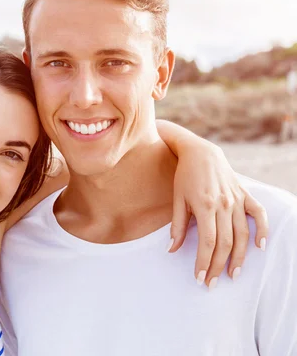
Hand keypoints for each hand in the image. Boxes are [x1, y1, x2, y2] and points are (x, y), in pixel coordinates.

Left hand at [168, 141, 267, 287]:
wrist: (200, 152)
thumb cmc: (184, 176)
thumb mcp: (177, 199)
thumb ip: (177, 226)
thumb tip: (171, 250)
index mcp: (205, 206)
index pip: (208, 242)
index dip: (204, 262)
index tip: (199, 277)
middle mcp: (224, 205)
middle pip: (225, 243)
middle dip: (218, 266)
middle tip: (212, 283)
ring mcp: (237, 200)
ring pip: (243, 234)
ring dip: (239, 257)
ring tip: (233, 274)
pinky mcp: (245, 195)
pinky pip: (259, 214)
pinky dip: (262, 230)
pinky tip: (260, 247)